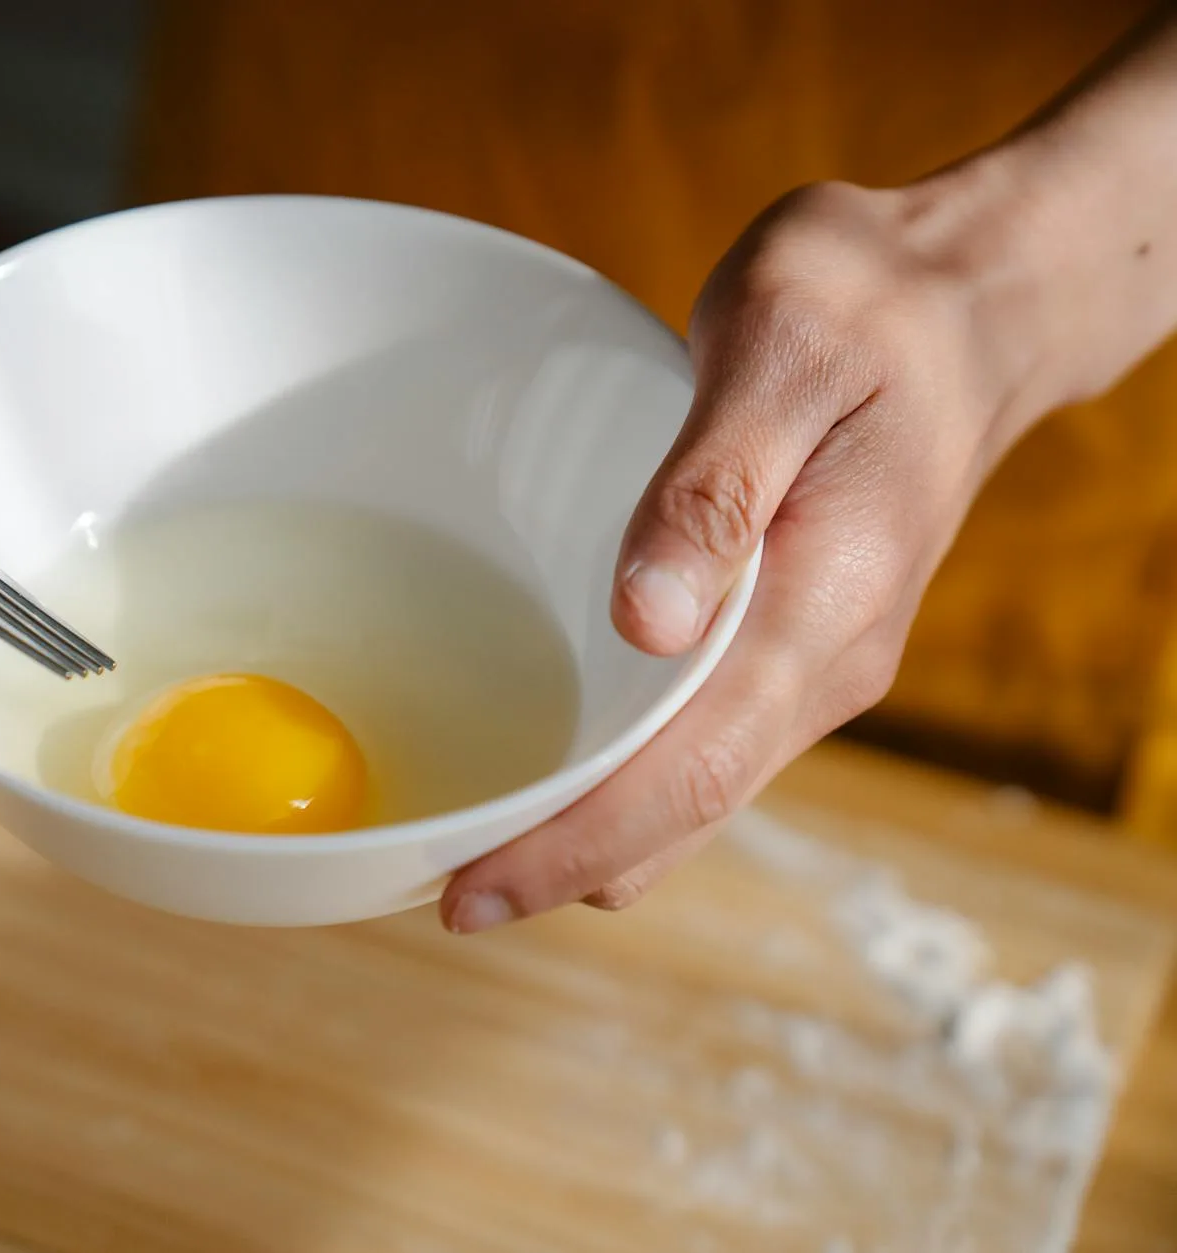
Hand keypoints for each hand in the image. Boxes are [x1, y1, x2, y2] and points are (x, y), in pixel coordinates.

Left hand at [441, 174, 1071, 932]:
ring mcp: (813, 662)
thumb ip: (715, 488)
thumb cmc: (866, 306)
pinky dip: (625, 775)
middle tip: (439, 882)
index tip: (470, 893)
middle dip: (566, 863)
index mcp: (822, 607)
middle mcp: (825, 663)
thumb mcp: (780, 350)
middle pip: (686, 811)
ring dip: (595, 829)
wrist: (973, 302)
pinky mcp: (790, 642)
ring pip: (696, 792)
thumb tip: (646, 624)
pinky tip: (554, 753)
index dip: (577, 846)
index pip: (693, 773)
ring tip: (476, 834)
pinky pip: (702, 742)